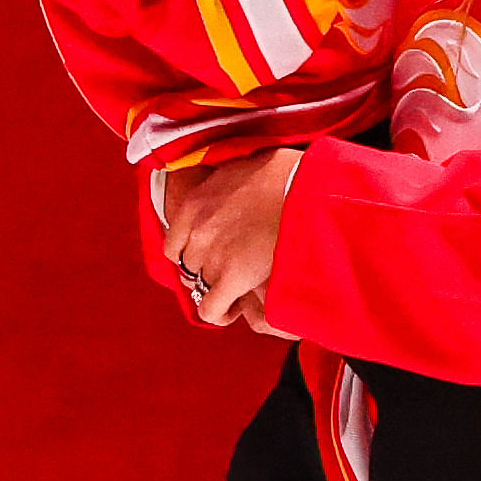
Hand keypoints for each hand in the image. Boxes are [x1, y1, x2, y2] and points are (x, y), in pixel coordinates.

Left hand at [161, 145, 302, 332]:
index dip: (191, 252)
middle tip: (229, 271)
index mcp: (194, 204)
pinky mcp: (233, 276)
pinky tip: (233, 308)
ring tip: (237, 289)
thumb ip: (221, 186)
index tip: (209, 255)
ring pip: (199, 287)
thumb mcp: (240, 167)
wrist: (307, 190)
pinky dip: (219, 312)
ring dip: (217, 289)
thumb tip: (224, 188)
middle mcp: (197, 231)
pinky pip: (210, 308)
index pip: (173, 243)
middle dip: (207, 270)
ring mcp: (213, 255)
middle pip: (188, 266)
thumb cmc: (285, 174)